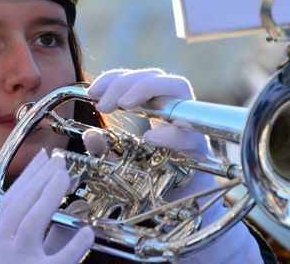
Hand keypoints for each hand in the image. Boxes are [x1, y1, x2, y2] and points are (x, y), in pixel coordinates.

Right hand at [0, 150, 93, 263]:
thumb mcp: (26, 259)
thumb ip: (48, 235)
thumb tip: (74, 206)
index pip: (7, 204)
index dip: (25, 177)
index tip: (42, 158)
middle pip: (17, 207)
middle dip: (38, 178)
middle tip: (58, 160)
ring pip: (31, 224)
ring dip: (49, 195)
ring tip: (65, 176)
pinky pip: (59, 260)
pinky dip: (75, 244)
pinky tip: (87, 232)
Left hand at [86, 69, 261, 262]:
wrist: (183, 214)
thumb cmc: (154, 183)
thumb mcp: (121, 164)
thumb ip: (105, 150)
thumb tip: (90, 136)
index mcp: (156, 109)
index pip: (137, 78)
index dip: (115, 77)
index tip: (92, 91)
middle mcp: (175, 110)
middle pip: (155, 76)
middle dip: (126, 83)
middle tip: (104, 105)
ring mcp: (190, 124)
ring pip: (178, 86)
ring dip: (147, 89)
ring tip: (124, 105)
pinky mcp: (200, 147)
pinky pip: (189, 132)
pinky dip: (169, 133)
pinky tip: (150, 139)